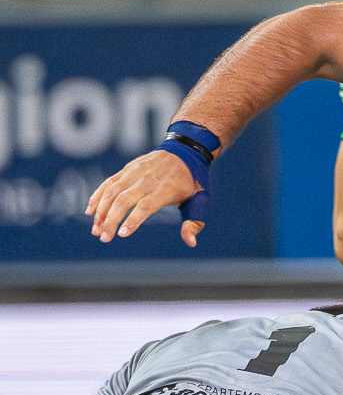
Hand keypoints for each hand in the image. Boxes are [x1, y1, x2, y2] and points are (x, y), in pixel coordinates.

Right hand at [86, 150, 203, 245]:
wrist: (186, 151)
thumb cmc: (193, 182)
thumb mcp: (200, 201)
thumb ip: (193, 223)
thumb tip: (191, 243)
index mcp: (166, 189)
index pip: (145, 206)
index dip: (133, 220)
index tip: (122, 234)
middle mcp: (147, 180)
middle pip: (124, 201)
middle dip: (111, 220)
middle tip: (103, 238)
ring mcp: (135, 173)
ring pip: (112, 192)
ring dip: (101, 211)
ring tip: (96, 229)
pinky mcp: (127, 169)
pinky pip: (108, 183)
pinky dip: (97, 196)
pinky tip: (90, 211)